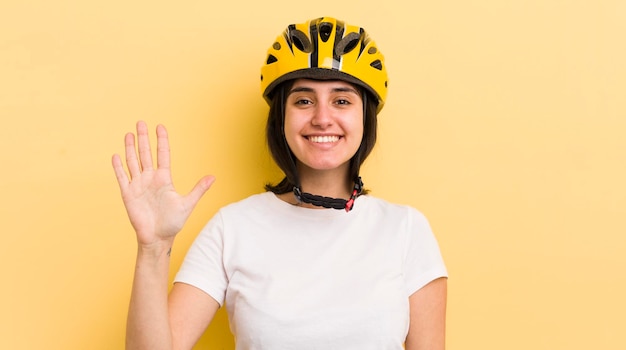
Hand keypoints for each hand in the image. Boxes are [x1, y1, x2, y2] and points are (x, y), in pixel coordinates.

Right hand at [112, 121, 214, 246]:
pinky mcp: (128, 194)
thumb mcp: (188, 204)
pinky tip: (117, 155)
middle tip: (140, 122)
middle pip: (146, 154)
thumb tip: (213, 177)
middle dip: (143, 138)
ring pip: (133, 162)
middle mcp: (150, 179)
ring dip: (130, 148)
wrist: (158, 238)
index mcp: (164, 179)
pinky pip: (122, 177)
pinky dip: (119, 167)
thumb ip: (199, 189)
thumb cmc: (173, 223)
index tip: (160, 127)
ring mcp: (138, 185)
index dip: (161, 141)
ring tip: (129, 134)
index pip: (163, 155)